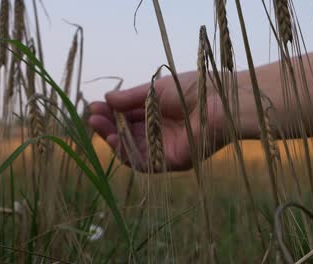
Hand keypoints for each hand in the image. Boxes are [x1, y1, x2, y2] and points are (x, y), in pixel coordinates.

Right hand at [88, 71, 224, 170]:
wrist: (219, 101)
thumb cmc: (192, 89)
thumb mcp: (156, 89)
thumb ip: (131, 97)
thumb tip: (107, 98)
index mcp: (159, 115)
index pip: (129, 118)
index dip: (111, 114)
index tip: (94, 106)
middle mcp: (161, 133)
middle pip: (128, 135)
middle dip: (108, 126)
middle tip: (92, 117)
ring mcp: (165, 148)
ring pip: (132, 150)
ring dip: (114, 139)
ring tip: (99, 125)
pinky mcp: (171, 161)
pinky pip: (144, 162)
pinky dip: (127, 152)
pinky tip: (115, 138)